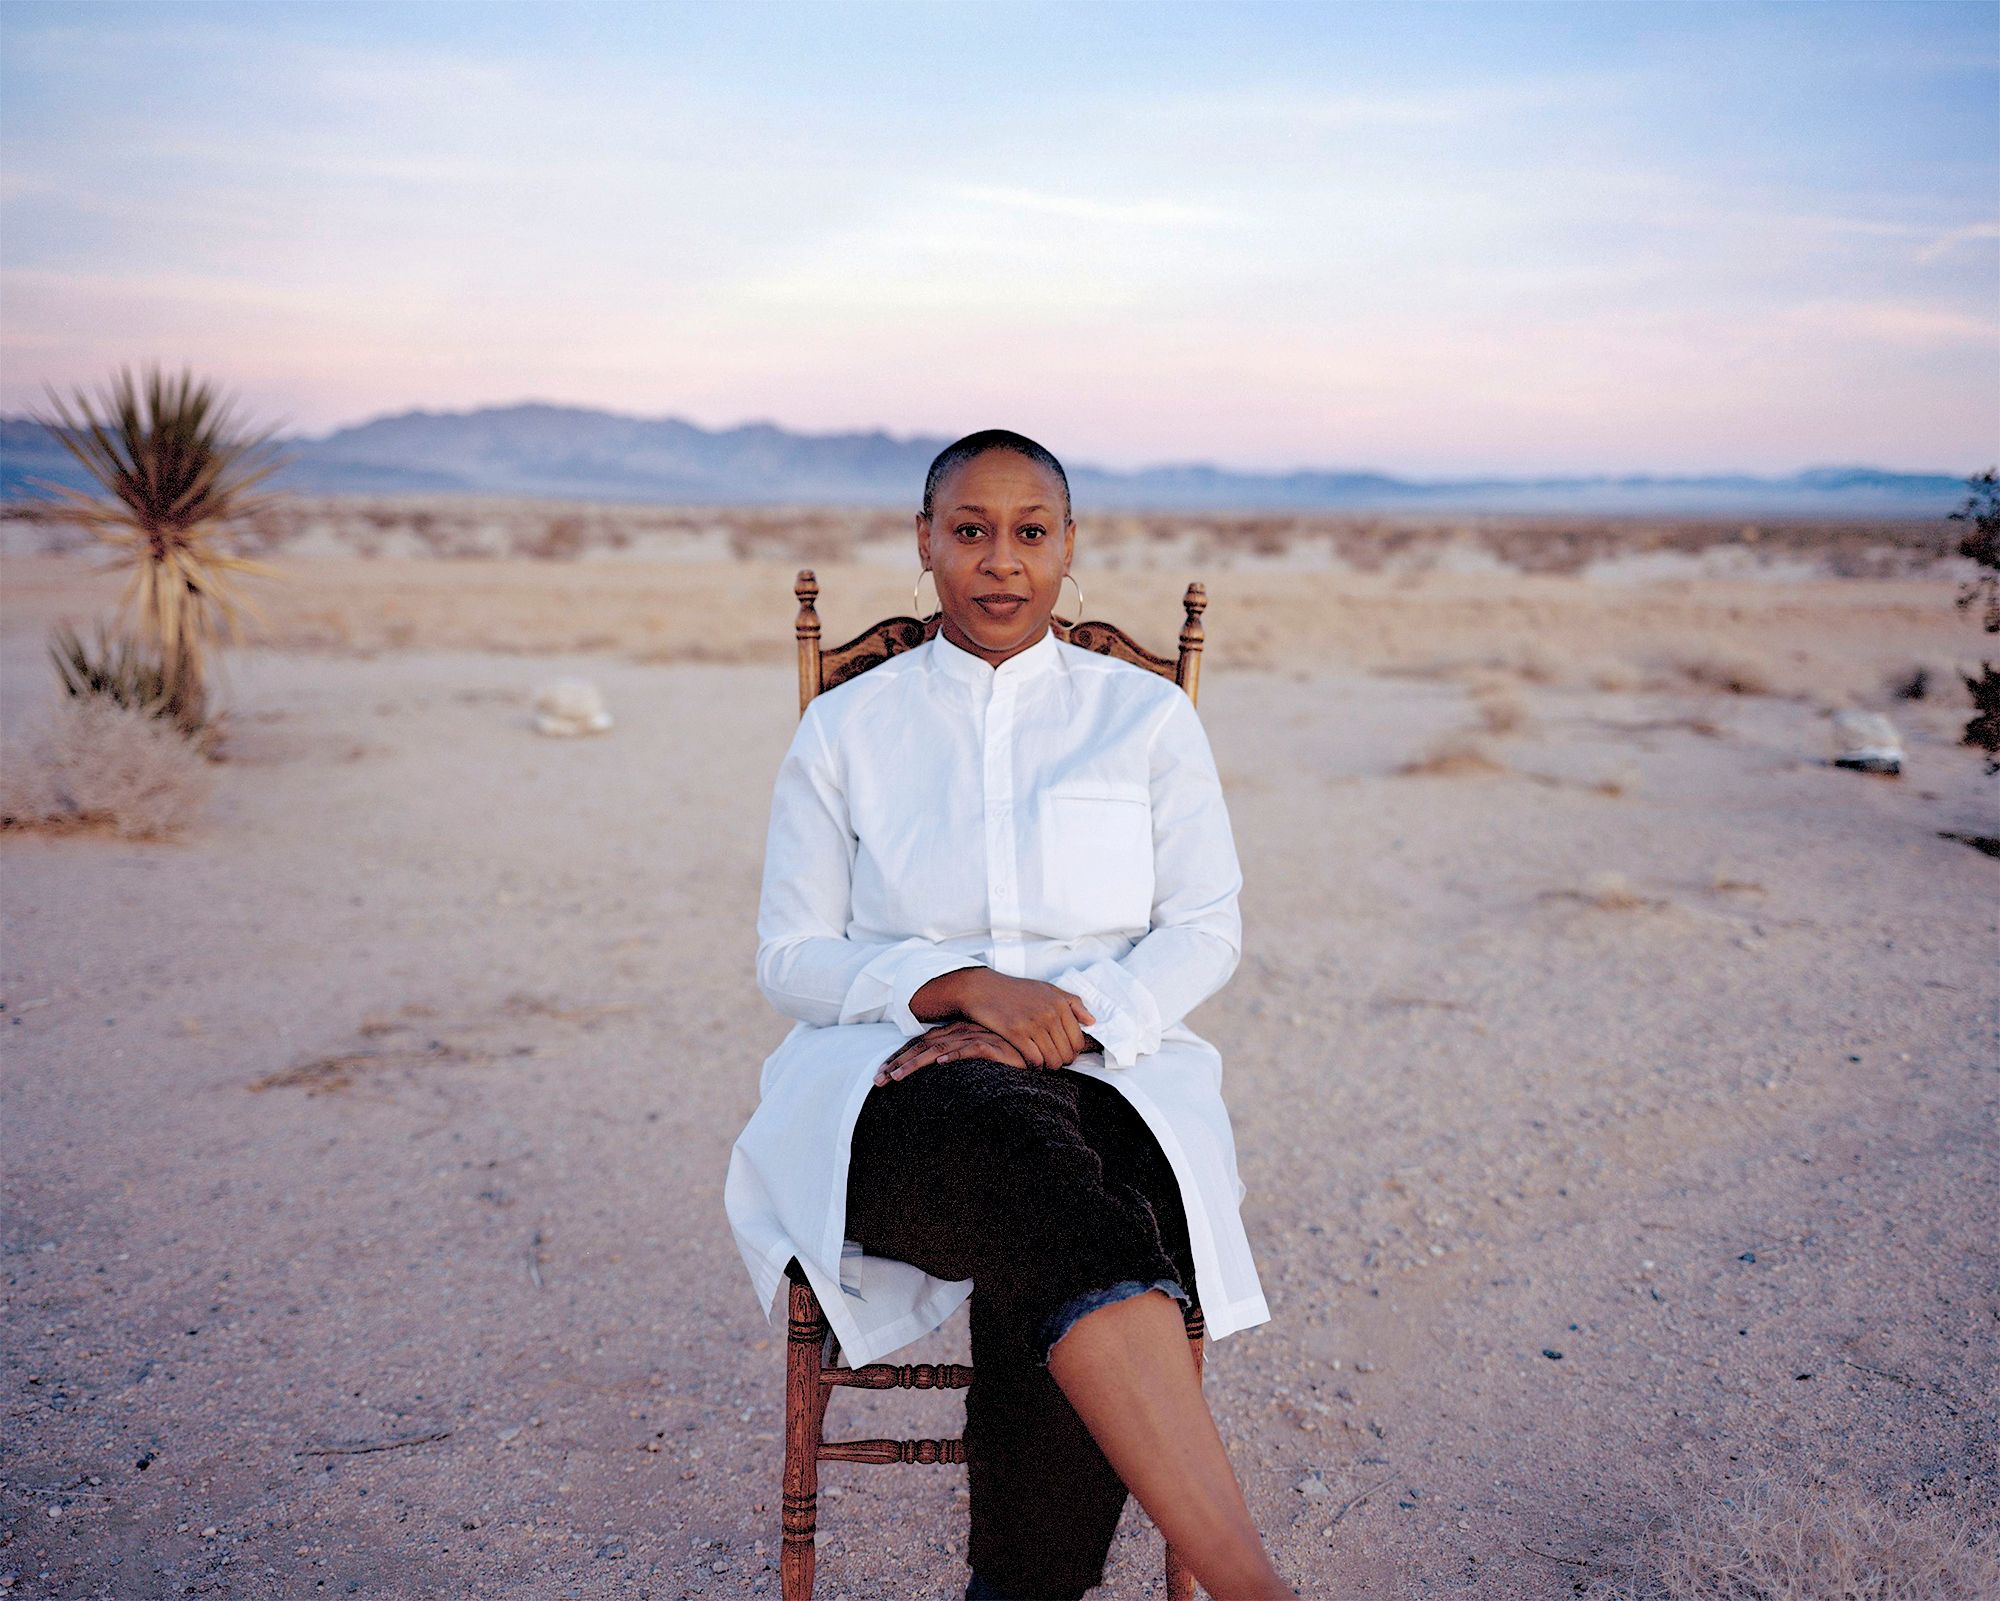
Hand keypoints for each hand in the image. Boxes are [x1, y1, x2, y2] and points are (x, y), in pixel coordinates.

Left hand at [874, 1022, 1028, 1085]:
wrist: (1037, 1046)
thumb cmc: (1007, 1053)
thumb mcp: (976, 1054)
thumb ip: (956, 1058)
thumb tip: (931, 1073)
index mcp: (955, 1032)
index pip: (919, 1043)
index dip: (898, 1057)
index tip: (880, 1074)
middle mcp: (962, 1031)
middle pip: (922, 1046)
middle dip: (898, 1063)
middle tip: (878, 1080)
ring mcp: (977, 1037)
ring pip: (939, 1049)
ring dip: (916, 1063)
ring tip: (897, 1077)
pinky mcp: (995, 1046)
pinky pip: (971, 1049)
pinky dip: (955, 1055)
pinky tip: (940, 1064)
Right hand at [910, 968, 1096, 1069]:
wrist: (983, 988)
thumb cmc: (1015, 990)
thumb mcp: (1047, 989)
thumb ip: (1073, 1003)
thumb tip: (1092, 1021)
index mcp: (1060, 1003)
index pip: (1078, 1040)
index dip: (1073, 1052)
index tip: (1064, 1053)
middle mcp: (1050, 1013)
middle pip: (1067, 1053)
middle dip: (1061, 1061)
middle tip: (1052, 1061)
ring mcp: (1033, 1024)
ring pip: (1053, 1060)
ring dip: (1048, 1066)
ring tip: (1042, 1063)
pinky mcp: (1016, 1033)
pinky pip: (1035, 1060)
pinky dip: (1035, 1066)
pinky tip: (1031, 1063)